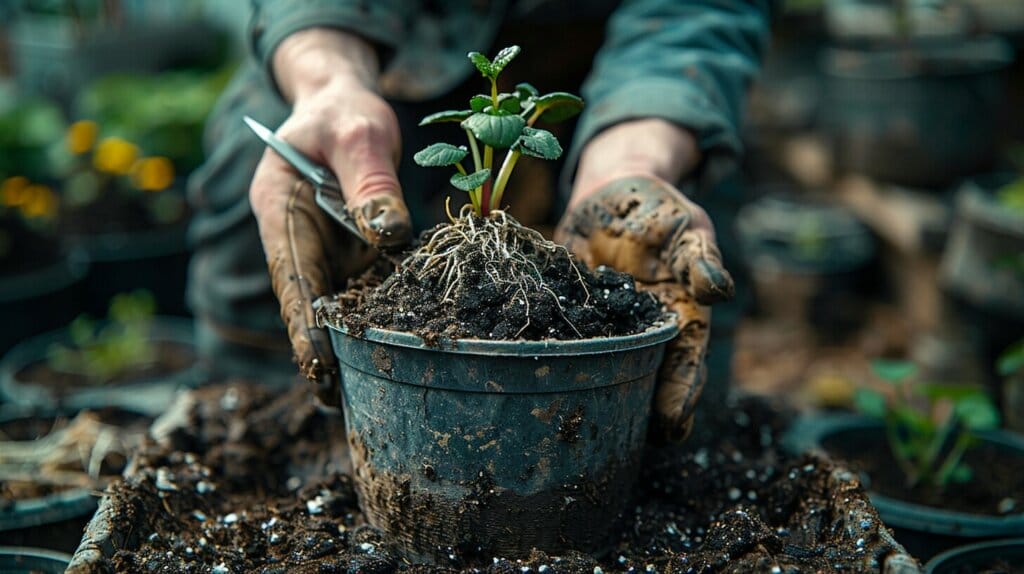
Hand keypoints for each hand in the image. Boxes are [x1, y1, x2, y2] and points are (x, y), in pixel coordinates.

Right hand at [249, 29, 411, 403]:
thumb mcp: (359, 134)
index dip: (303, 324)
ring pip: (336, 303)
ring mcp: (324, 249)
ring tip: (371, 396)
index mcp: (280, 210)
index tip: (317, 367)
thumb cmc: (345, 113)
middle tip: (340, 405)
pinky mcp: (351, 253)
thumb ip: (371, 182)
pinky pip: (364, 289)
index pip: (290, 276)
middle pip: (309, 302)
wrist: (344, 106)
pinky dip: (378, 318)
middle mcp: (296, 239)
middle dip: (323, 352)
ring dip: (351, 345)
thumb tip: (390, 233)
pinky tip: (399, 354)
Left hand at [556, 121, 732, 442]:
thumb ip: (699, 258)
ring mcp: (600, 329)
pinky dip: (548, 357)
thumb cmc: (660, 214)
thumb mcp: (686, 228)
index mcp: (678, 319)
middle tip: (625, 441)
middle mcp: (639, 334)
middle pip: (643, 378)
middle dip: (637, 410)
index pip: (686, 364)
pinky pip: (557, 339)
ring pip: (599, 369)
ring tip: (579, 426)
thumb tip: (718, 289)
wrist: (610, 194)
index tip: (672, 423)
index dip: (680, 394)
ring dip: (592, 394)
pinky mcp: (563, 316)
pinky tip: (532, 378)